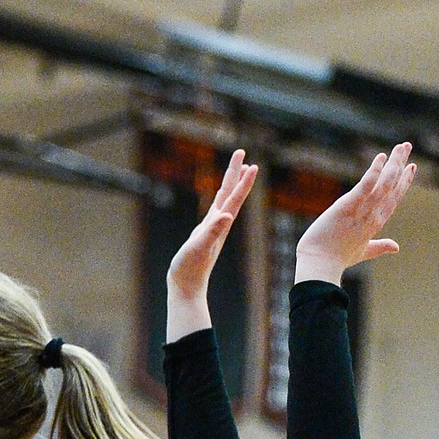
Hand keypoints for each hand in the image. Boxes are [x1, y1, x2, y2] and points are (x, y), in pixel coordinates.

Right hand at [168, 150, 257, 303]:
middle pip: (231, 193)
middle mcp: (220, 224)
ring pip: (225, 200)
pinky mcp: (204, 233)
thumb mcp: (200, 247)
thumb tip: (227, 216)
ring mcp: (213, 228)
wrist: (186, 286)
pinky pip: (215, 209)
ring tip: (239, 168)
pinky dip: (219, 198)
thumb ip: (213, 231)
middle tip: (241, 152)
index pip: (234, 198)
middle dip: (237, 172)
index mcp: (220, 224)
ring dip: (232, 183)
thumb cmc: (190, 268)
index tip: (252, 164)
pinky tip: (220, 196)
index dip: (243, 182)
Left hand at [295, 143, 415, 286]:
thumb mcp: (362, 252)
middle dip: (400, 165)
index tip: (411, 167)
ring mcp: (362, 211)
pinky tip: (380, 158)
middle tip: (407, 146)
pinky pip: (365, 186)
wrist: (319, 266)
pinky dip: (374, 172)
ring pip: (383, 184)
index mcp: (376, 224)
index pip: (393, 198)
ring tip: (401, 146)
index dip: (403, 182)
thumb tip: (396, 247)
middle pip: (391, 187)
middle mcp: (373, 216)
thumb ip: (379, 247)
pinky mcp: (347, 207)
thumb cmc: (336, 260)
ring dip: (393, 164)